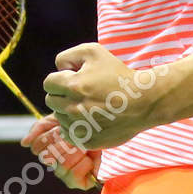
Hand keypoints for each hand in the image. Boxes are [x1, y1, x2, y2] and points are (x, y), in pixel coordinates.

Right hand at [20, 115, 100, 190]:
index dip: (48, 137)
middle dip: (64, 142)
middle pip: (47, 157)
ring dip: (76, 152)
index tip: (61, 128)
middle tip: (78, 136)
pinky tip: (90, 158)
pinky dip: (84, 163)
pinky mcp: (80, 183)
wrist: (109, 131)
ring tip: (85, 146)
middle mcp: (54, 164)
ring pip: (61, 165)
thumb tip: (24, 143)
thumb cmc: (84, 125)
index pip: (36, 147)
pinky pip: (74, 174)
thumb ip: (40, 128)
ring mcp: (66, 175)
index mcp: (47, 149)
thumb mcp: (60, 119)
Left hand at [42, 42, 162, 149]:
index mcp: (73, 86)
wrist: (144, 101)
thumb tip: (58, 70)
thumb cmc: (118, 75)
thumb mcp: (93, 52)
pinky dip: (75, 127)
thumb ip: (67, 56)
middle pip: (51, 100)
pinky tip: (91, 119)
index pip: (48, 83)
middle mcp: (72, 108)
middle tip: (83, 92)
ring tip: (90, 106)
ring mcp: (79, 127)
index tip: (75, 79)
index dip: (61, 78)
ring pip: (59, 117)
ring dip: (69, 111)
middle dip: (63, 94)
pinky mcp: (86, 141)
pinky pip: (68, 134)